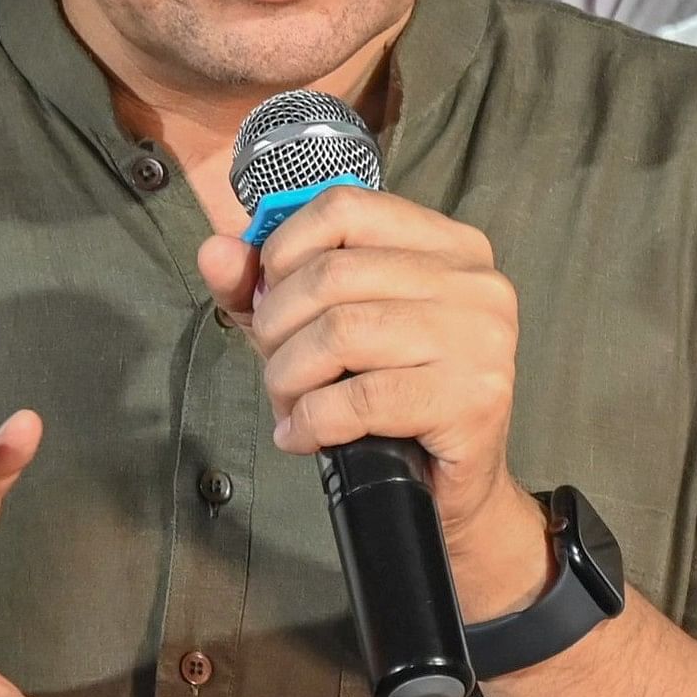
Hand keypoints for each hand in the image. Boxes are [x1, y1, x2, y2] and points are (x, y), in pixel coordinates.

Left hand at [197, 190, 548, 619]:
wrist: (451, 489)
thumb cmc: (388, 398)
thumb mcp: (321, 328)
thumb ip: (265, 285)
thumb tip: (215, 251)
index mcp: (447, 243)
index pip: (345, 207)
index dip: (284, 249)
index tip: (266, 298)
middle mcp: (474, 280)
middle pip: (334, 273)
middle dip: (278, 325)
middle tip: (273, 367)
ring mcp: (481, 338)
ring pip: (341, 333)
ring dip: (290, 377)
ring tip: (287, 405)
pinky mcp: (474, 398)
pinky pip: (360, 398)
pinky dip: (312, 420)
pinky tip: (302, 436)